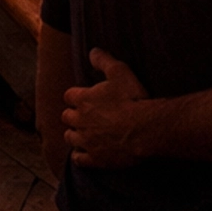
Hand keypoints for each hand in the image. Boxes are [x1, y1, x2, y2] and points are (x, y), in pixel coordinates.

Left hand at [62, 50, 152, 169]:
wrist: (145, 129)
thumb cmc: (133, 98)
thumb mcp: (120, 72)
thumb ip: (104, 61)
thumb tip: (92, 51)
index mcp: (83, 99)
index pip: (69, 96)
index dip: (76, 96)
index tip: (84, 97)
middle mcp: (80, 121)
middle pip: (66, 117)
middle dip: (73, 115)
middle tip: (85, 115)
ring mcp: (86, 141)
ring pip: (70, 138)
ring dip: (74, 135)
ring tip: (84, 133)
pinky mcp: (94, 159)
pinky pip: (78, 159)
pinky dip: (80, 156)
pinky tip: (85, 153)